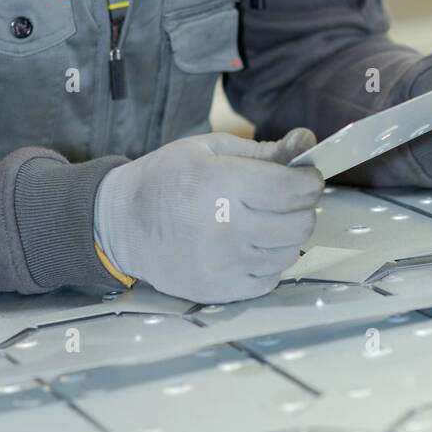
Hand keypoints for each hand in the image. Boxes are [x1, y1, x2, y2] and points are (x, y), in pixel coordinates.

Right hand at [93, 128, 323, 302]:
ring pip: (289, 253)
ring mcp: (225, 264)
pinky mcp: (221, 290)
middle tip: (286, 199)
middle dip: (301, 207)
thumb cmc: (166, 180)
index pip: (294, 188)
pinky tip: (247, 245)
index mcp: (223, 184)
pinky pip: (269, 280)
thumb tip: (307, 141)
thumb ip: (264, 150)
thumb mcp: (210, 150)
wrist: (121, 224)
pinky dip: (267, 262)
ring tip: (261, 222)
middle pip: (300, 224)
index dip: (310, 181)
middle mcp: (227, 227)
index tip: (306, 177)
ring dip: (285, 236)